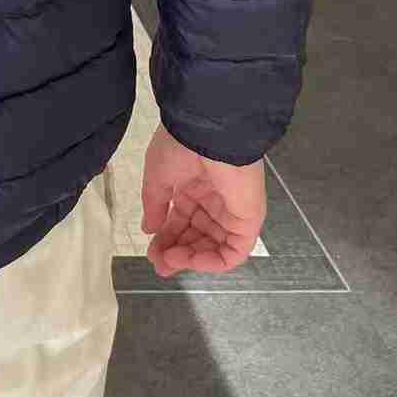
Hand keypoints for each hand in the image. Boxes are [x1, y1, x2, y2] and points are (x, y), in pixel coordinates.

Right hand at [140, 124, 265, 278]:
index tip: (151, 253)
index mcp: (193, 187)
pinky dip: (213, 262)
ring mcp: (232, 212)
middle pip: (196, 237)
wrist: (207, 132)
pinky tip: (191, 261)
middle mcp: (213, 201)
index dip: (165, 239)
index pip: (181, 222)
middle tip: (159, 264)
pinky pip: (234, 251)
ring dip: (191, 259)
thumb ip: (154, 206)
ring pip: (214, 247)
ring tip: (170, 261)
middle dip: (177, 253)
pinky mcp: (248, 220)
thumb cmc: (180, 148)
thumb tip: (149, 229)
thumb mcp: (157, 177)